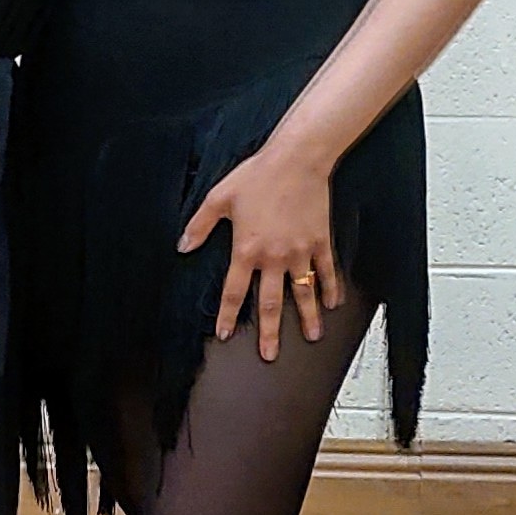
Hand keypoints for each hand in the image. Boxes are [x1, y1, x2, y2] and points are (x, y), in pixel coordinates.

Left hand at [177, 141, 343, 361]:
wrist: (297, 159)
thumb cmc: (257, 175)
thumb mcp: (219, 197)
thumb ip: (200, 226)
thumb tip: (183, 246)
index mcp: (246, 249)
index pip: (234, 292)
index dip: (228, 315)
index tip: (226, 334)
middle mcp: (274, 257)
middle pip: (270, 303)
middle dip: (269, 332)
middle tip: (269, 355)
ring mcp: (300, 252)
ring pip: (302, 294)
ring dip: (306, 318)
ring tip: (311, 337)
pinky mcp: (320, 242)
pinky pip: (326, 271)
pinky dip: (330, 288)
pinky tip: (332, 304)